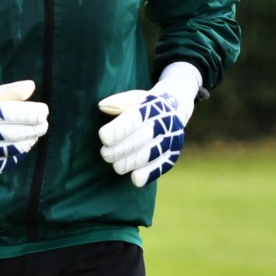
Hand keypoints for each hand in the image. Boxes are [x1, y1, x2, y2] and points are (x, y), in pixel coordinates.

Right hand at [0, 80, 48, 174]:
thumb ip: (12, 90)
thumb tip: (32, 86)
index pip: (17, 113)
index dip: (35, 112)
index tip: (44, 111)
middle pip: (20, 132)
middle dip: (37, 128)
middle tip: (44, 124)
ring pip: (18, 148)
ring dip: (30, 140)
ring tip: (33, 134)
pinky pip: (11, 160)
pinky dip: (21, 153)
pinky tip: (22, 144)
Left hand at [98, 61, 201, 186]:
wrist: (173, 111)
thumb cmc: (144, 106)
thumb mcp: (133, 99)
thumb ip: (118, 102)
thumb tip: (102, 106)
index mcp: (150, 109)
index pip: (133, 121)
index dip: (116, 131)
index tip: (104, 137)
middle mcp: (162, 126)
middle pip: (137, 142)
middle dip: (116, 151)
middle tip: (105, 153)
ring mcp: (169, 142)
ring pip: (145, 158)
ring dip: (126, 164)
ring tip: (116, 163)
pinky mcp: (171, 156)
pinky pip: (158, 169)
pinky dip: (145, 175)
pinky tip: (134, 177)